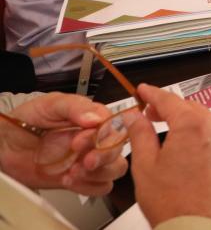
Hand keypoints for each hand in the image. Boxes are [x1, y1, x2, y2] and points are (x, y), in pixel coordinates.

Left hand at [0, 93, 127, 195]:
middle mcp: (93, 139)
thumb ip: (74, 107)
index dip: (103, 135)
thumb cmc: (27, 119)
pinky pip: (99, 187)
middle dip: (104, 156)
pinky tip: (70, 180)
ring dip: (100, 173)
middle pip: (118, 149)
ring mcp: (86, 159)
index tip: (80, 140)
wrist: (4, 144)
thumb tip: (97, 118)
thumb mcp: (50, 104)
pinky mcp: (77, 178)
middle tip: (84, 161)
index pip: (115, 126)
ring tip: (75, 172)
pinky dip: (89, 187)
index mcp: (93, 118)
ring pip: (115, 169)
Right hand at [126, 84, 210, 228]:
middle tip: (152, 113)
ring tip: (172, 133)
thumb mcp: (145, 166)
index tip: (144, 91)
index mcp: (192, 126)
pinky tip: (194, 153)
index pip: (169, 100)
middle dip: (171, 108)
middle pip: (191, 109)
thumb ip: (140, 134)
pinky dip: (207, 141)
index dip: (153, 94)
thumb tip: (135, 117)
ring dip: (190, 124)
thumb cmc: (173, 203)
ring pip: (209, 124)